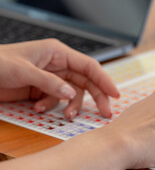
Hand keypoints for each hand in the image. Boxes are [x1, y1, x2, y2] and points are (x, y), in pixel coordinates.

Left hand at [0, 39, 118, 118]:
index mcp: (58, 53)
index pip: (89, 66)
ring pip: (73, 94)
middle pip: (86, 82)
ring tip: (66, 116)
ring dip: (71, 106)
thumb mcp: (24, 71)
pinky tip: (38, 109)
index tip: (115, 94)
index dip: (104, 80)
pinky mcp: (43, 90)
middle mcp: (58, 65)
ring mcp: (52, 78)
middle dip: (96, 97)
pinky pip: (57, 100)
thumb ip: (50, 83)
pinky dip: (51, 107)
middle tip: (105, 113)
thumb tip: (71, 94)